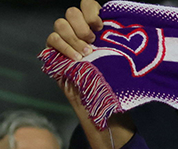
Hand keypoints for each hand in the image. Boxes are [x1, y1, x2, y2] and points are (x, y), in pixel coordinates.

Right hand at [48, 0, 134, 148]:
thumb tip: (125, 31)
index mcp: (96, 28)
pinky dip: (63, 47)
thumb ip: (115, 42)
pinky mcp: (55, 55)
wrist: (102, 108)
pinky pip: (51, 40)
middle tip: (92, 43)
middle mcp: (79, 32)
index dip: (91, 11)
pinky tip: (75, 59)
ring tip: (85, 54)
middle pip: (71, 12)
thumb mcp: (120, 61)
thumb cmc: (115, 85)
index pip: (88, 5)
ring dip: (72, 38)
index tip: (101, 27)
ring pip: (59, 24)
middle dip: (81, 26)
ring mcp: (66, 43)